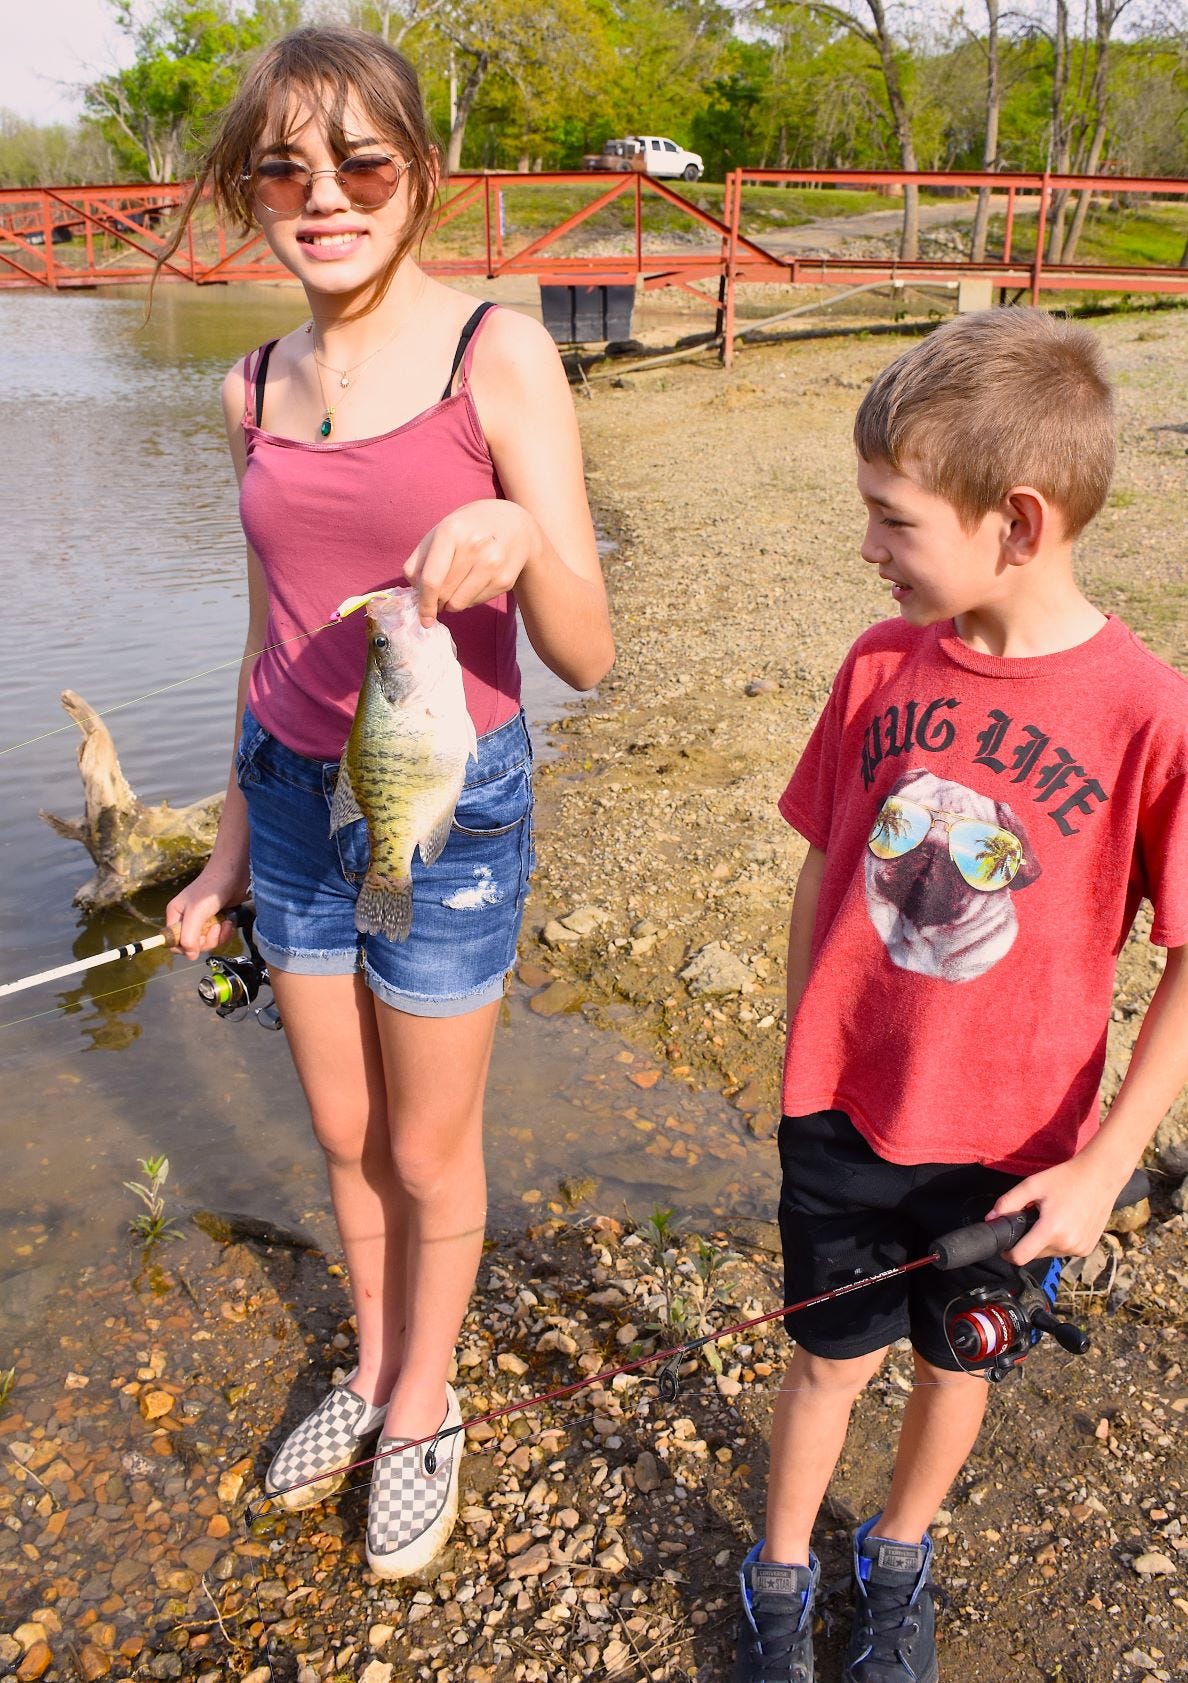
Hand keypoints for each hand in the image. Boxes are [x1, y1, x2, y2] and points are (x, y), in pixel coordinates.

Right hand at [165, 863, 246, 960]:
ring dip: (218, 936)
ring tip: (223, 922)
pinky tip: (229, 922)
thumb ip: (189, 935)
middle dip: (206, 940)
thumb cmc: (212, 888)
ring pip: (208, 942)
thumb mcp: (196, 912)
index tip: (196, 942)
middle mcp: (187, 919)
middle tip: (214, 928)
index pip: (173, 941)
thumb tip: (190, 956)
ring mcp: (203, 920)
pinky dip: (226, 932)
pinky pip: (219, 936)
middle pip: (192, 944)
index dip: (184, 946)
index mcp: (176, 915)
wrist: (235, 873)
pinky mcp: (218, 920)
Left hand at [403, 500, 541, 625]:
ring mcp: (493, 563)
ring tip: (454, 591)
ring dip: (452, 604)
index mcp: (451, 531)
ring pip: (460, 603)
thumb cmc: (468, 528)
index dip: (424, 603)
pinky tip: (474, 583)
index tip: (423, 618)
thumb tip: (414, 592)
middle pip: (444, 594)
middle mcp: (474, 546)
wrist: (514, 524)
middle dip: (437, 602)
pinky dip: (469, 600)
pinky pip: (477, 603)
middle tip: (439, 597)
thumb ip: (419, 560)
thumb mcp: (440, 532)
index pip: (431, 579)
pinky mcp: (505, 579)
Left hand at [987, 1151, 1132, 1265]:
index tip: (1004, 1244)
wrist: (1100, 1177)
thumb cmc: (1065, 1178)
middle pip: (1034, 1254)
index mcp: (1051, 1230)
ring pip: (1049, 1254)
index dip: (1007, 1253)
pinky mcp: (1088, 1249)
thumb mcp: (1032, 1185)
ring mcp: (1080, 1249)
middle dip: (1028, 1241)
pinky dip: (1059, 1242)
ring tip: (1051, 1218)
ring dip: (1044, 1242)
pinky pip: (1064, 1251)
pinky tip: (1065, 1223)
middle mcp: (1067, 1245)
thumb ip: (1008, 1202)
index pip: (1020, 1257)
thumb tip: (990, 1219)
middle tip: (1033, 1219)